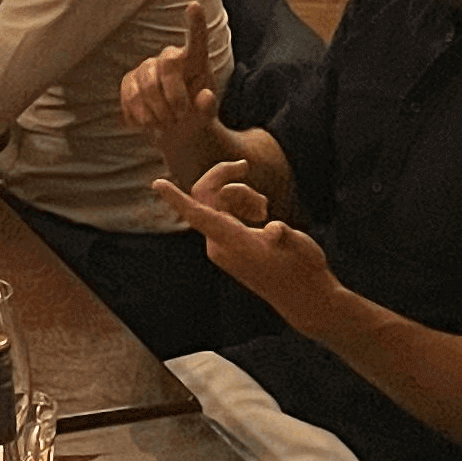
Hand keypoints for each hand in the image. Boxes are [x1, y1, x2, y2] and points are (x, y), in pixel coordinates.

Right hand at [119, 0, 219, 158]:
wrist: (173, 132)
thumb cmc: (195, 117)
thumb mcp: (206, 116)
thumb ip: (208, 108)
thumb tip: (205, 96)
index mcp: (195, 61)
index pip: (196, 39)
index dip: (195, 23)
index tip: (195, 5)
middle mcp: (170, 58)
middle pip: (167, 66)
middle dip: (174, 96)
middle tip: (180, 118)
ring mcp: (147, 68)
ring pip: (146, 85)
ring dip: (157, 112)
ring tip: (166, 125)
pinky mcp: (129, 81)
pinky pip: (130, 95)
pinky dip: (140, 115)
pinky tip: (149, 124)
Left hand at [153, 166, 346, 338]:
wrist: (302, 296)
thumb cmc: (304, 270)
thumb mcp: (303, 249)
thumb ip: (286, 236)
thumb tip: (274, 227)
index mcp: (233, 244)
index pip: (199, 216)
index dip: (178, 199)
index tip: (158, 183)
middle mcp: (220, 245)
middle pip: (206, 197)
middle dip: (224, 178)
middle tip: (245, 164)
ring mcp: (221, 245)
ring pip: (217, 202)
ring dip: (240, 194)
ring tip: (264, 208)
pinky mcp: (227, 244)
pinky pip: (222, 212)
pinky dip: (240, 204)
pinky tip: (261, 213)